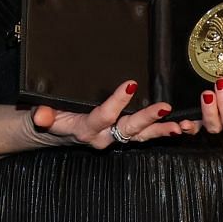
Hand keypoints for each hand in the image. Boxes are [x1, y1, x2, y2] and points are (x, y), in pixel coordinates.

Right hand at [32, 79, 188, 148]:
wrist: (54, 130)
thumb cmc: (52, 116)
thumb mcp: (42, 114)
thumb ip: (44, 115)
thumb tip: (40, 115)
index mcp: (86, 129)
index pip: (104, 116)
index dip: (117, 102)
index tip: (131, 84)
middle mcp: (105, 137)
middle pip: (129, 129)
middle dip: (147, 119)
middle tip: (164, 108)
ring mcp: (117, 137)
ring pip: (142, 136)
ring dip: (162, 130)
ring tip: (180, 126)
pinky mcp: (125, 135)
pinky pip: (146, 136)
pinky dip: (164, 132)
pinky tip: (182, 128)